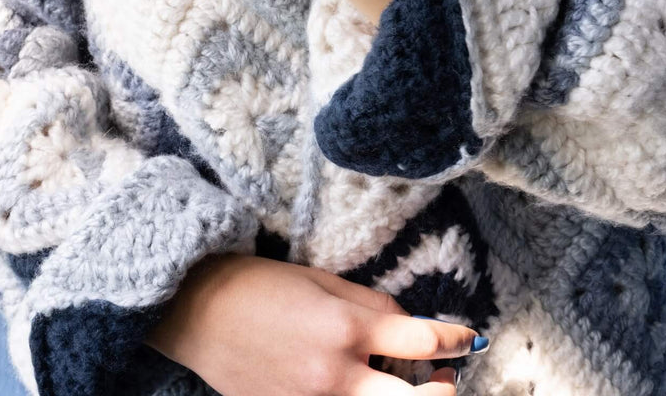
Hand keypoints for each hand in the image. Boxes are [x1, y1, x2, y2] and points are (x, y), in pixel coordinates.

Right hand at [146, 253, 479, 394]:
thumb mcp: (321, 280)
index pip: (422, 341)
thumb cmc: (259, 284)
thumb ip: (371, 306)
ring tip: (403, 383)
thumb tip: (409, 327)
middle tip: (445, 376)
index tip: (466, 337)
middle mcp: (336, 376)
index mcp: (346, 329)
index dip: (453, 338)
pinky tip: (355, 386)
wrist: (198, 311)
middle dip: (442, 391)